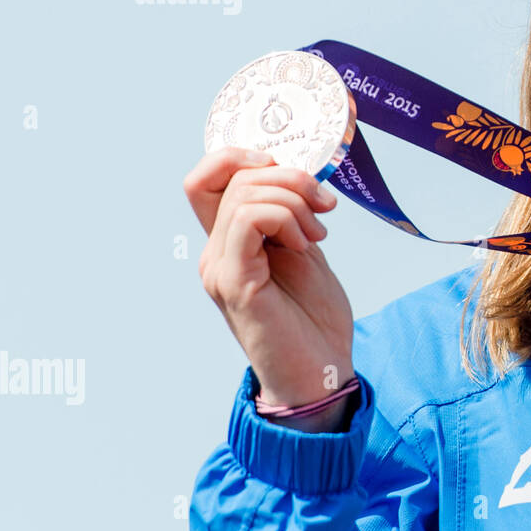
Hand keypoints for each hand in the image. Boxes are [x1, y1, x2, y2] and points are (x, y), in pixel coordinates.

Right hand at [183, 148, 355, 426]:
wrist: (321, 372)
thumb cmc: (314, 317)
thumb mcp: (304, 250)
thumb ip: (289, 215)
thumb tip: (293, 172)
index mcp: (229, 242)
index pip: (207, 177)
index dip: (241, 157)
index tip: (293, 175)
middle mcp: (215, 253)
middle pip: (233, 178)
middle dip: (290, 178)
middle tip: (324, 208)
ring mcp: (220, 268)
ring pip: (244, 195)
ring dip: (294, 201)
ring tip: (317, 235)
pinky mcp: (234, 283)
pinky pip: (250, 220)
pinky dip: (286, 219)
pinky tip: (307, 246)